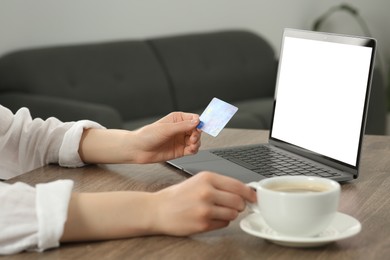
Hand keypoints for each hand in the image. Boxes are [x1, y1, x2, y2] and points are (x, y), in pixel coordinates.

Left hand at [78, 112, 200, 164]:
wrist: (138, 149)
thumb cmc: (147, 135)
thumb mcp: (166, 128)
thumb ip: (183, 126)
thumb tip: (197, 121)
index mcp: (177, 119)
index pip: (193, 119)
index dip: (199, 122)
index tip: (202, 126)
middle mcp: (180, 129)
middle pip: (197, 130)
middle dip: (197, 134)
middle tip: (194, 137)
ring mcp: (180, 140)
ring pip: (196, 140)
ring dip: (197, 142)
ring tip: (191, 144)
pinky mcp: (180, 150)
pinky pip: (192, 150)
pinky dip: (194, 149)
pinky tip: (191, 149)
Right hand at [149, 171, 256, 235]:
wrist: (158, 210)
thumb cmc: (177, 196)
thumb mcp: (198, 181)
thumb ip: (220, 184)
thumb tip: (243, 191)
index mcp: (207, 178)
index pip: (238, 186)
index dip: (249, 193)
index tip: (254, 197)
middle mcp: (207, 192)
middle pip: (239, 201)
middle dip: (239, 205)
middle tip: (233, 205)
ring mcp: (205, 209)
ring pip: (233, 214)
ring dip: (230, 214)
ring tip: (217, 211)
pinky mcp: (203, 223)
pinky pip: (224, 224)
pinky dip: (221, 222)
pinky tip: (209, 218)